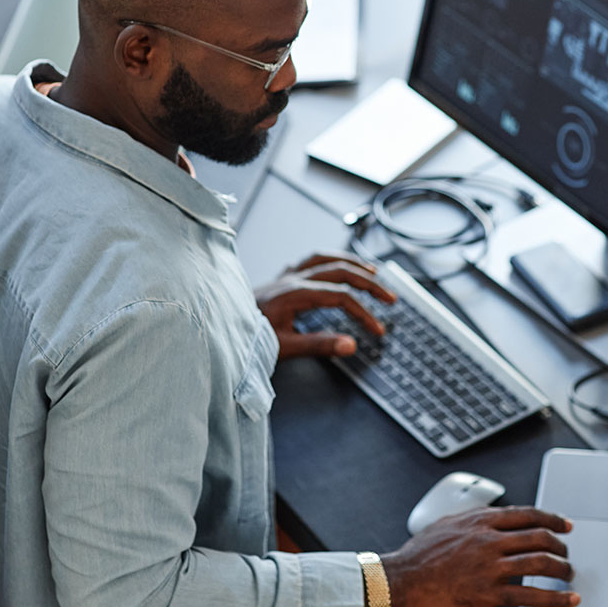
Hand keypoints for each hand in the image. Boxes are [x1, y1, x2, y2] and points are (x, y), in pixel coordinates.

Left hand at [255, 252, 395, 358]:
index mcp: (294, 294)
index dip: (364, 312)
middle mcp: (291, 279)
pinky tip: (336, 266)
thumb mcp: (283, 347)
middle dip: (369, 283)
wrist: (217, 327)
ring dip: (352, 263)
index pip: (341, 297)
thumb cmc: (246, 339)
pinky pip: (310, 261)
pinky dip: (329, 261)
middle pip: (340, 271)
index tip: (377, 330)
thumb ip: (319, 345)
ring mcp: (284, 276)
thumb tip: (351, 345)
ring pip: (325, 259)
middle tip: (390, 297)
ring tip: (373, 271)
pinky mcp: (280, 279)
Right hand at [380, 506, 578, 606]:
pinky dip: (554, 598)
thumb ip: (470, 521)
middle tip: (567, 555)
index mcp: (479, 521)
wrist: (399, 580)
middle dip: (560, 546)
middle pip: (539, 536)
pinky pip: (529, 595)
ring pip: (539, 563)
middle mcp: (488, 539)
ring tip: (569, 576)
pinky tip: (566, 600)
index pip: (526, 514)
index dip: (552, 518)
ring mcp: (489, 566)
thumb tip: (485, 518)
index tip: (564, 525)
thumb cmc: (417, 556)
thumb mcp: (445, 525)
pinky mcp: (487, 592)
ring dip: (562, 570)